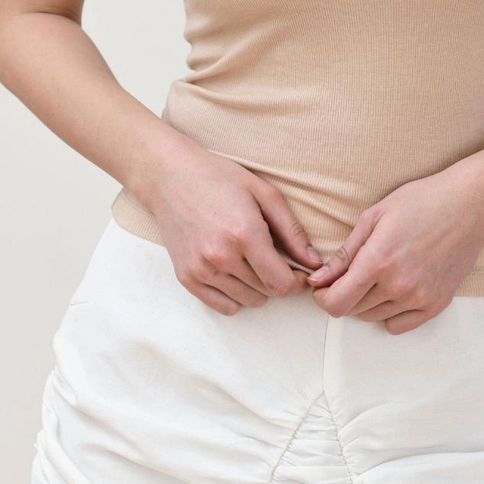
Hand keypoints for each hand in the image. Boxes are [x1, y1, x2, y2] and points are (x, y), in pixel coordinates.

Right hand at [137, 137, 324, 315]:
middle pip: (267, 292)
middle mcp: (221, 257)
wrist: (170, 176)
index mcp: (244, 234)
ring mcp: (201, 270)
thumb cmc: (219, 178)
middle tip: (275, 259)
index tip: (300, 272)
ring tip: (252, 260)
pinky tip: (235, 272)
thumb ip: (292, 231)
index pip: (281, 283)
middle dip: (278, 280)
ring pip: (247, 300)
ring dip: (258, 287)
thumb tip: (314, 263)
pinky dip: (235, 295)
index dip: (298, 282)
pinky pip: (223, 306)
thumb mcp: (263, 194)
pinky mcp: (186, 277)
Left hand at [305, 160, 483, 333]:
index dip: (323, 298)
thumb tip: (318, 279)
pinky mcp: (436, 305)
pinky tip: (392, 291)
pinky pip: (399, 325)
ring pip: (374, 317)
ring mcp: (419, 298)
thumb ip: (344, 253)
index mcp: (378, 261)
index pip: (337, 303)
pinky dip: (389, 313)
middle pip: (353, 310)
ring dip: (365, 302)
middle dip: (343, 294)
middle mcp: (398, 285)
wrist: (468, 206)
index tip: (323, 287)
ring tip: (376, 275)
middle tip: (349, 273)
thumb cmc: (420, 202)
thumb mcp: (373, 216)